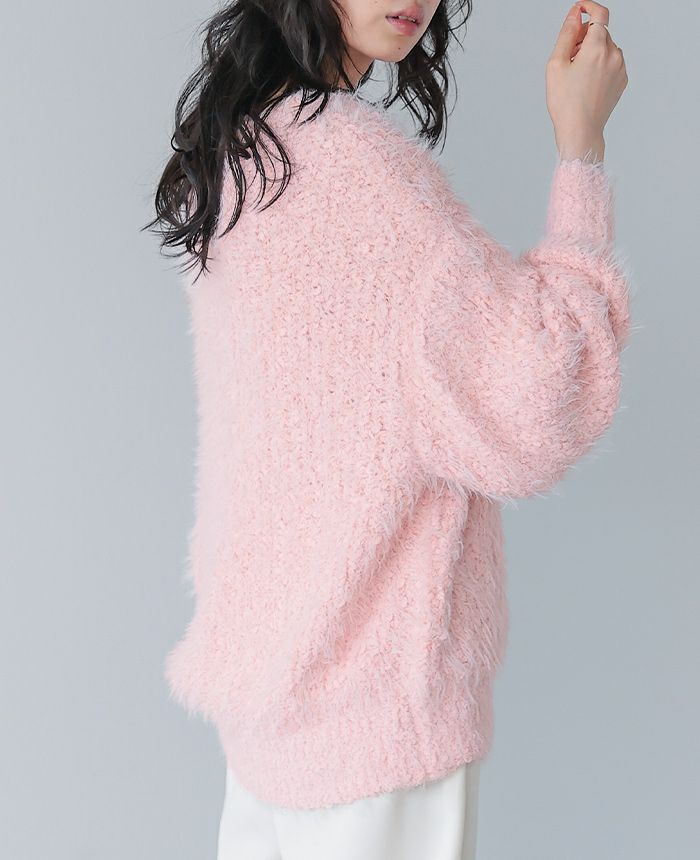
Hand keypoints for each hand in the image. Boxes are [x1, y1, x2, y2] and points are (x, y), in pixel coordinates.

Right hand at [546, 2, 627, 160]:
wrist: (581, 131)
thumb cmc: (565, 103)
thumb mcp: (556, 64)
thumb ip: (567, 34)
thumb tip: (576, 14)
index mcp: (597, 48)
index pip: (599, 14)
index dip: (589, 7)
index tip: (580, 9)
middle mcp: (614, 55)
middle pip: (600, 32)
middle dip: (585, 37)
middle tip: (568, 57)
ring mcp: (621, 68)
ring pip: (606, 47)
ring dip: (592, 51)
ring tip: (576, 74)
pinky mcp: (622, 80)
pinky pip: (611, 62)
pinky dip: (599, 64)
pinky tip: (586, 83)